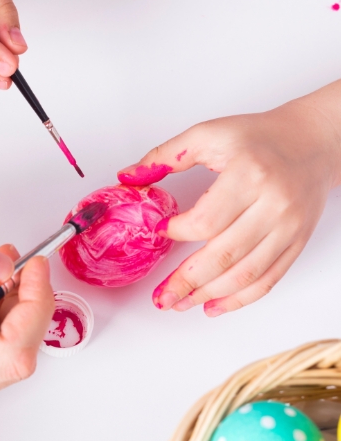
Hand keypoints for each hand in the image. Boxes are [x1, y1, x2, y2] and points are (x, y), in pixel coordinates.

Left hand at [117, 97, 340, 316]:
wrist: (313, 141)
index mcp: (249, 175)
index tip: (159, 232)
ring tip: (180, 303)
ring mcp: (288, 227)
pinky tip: (213, 306)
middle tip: (161, 296)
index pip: (207, 220)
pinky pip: (268, 280)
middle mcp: (274, 204)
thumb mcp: (209, 134)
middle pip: (223, 255)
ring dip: (207, 295)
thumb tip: (126, 177)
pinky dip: (239, 299)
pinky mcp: (297, 242)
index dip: (177, 232)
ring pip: (245, 274)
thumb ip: (165, 155)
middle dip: (186, 281)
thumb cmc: (259, 138)